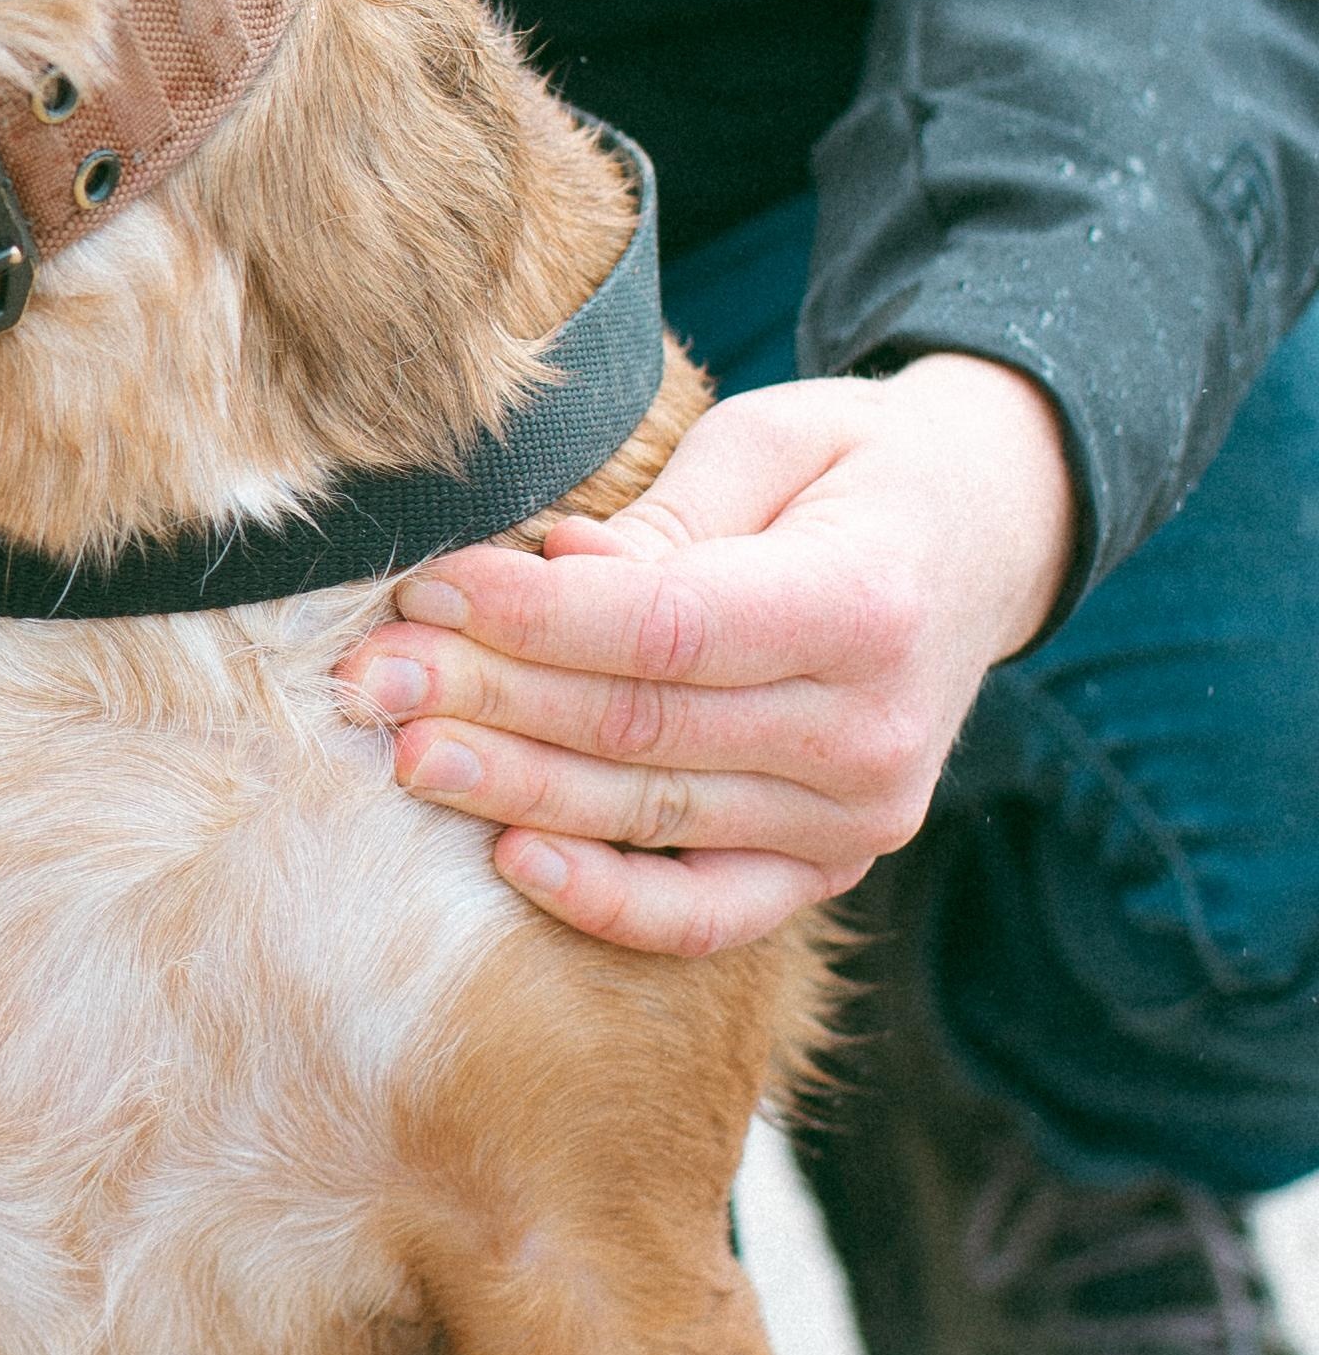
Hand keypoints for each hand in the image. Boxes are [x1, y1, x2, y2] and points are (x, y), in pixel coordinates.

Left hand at [332, 353, 1074, 957]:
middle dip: (487, 701)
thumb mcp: (774, 441)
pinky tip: (510, 859)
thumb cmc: (853, 474)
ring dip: (510, 789)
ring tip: (399, 753)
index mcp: (865, 603)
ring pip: (650, 815)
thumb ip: (667, 518)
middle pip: (640, 727)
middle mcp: (872, 728)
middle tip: (370, 681)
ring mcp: (857, 814)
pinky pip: (709, 912)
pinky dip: (609, 900)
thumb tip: (553, 569)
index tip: (424, 588)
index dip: (532, 617)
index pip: (667, 628)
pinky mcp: (831, 864)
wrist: (984, 543)